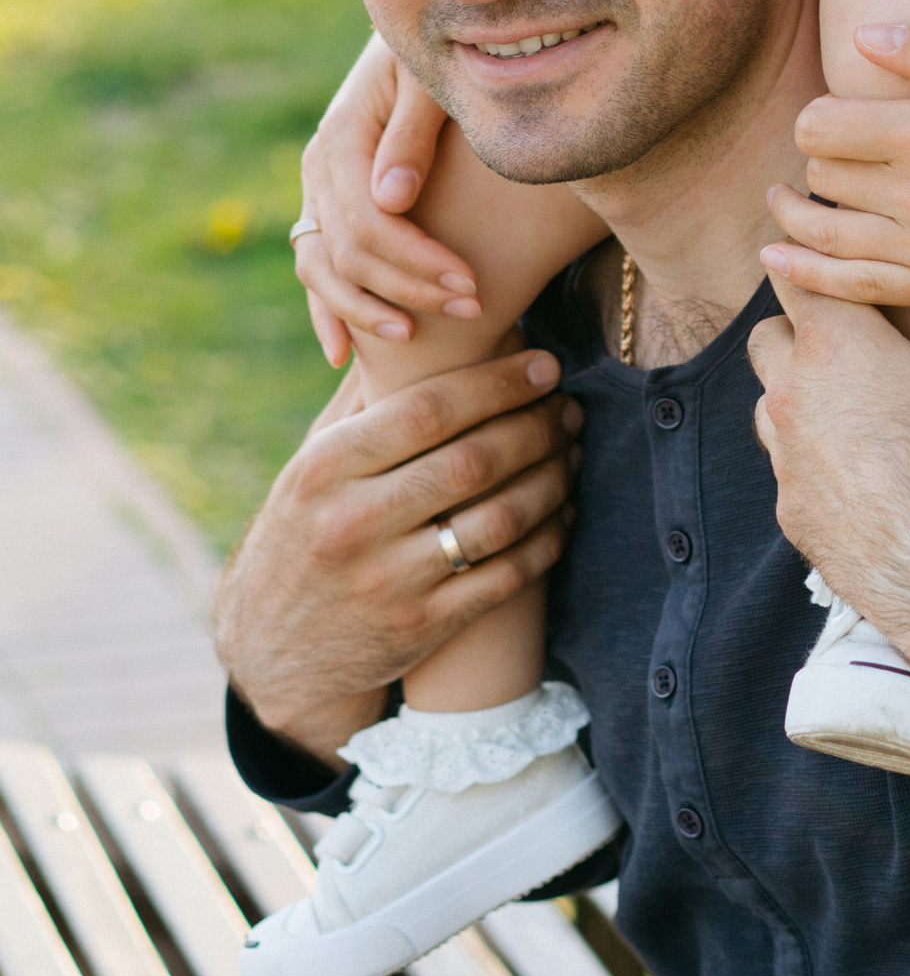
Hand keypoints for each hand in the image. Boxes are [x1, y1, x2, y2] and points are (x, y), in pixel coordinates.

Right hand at [213, 355, 579, 762]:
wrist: (270, 649)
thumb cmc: (303, 534)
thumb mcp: (308, 467)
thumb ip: (360, 403)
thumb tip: (416, 325)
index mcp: (324, 469)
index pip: (427, 410)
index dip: (498, 383)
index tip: (546, 366)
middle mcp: (352, 523)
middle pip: (473, 461)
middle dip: (537, 427)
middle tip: (568, 408)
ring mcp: (389, 581)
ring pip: (500, 518)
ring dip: (553, 479)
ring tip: (572, 452)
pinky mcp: (423, 627)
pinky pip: (507, 576)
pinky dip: (548, 539)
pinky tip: (564, 512)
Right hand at [298, 37, 477, 362]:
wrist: (427, 37)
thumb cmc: (447, 51)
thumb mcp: (434, 78)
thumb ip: (416, 131)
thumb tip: (392, 199)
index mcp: (345, 133)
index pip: (368, 220)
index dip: (416, 261)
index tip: (471, 286)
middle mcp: (321, 164)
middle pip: (348, 250)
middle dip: (408, 288)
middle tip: (472, 308)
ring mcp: (319, 187)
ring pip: (321, 267)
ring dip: (366, 309)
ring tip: (417, 337)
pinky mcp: (328, 203)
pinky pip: (315, 266)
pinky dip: (328, 310)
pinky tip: (342, 353)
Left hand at [747, 289, 909, 718]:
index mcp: (838, 346)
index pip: (797, 275)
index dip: (813, 263)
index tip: (830, 260)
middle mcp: (794, 394)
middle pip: (769, 335)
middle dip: (802, 331)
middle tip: (854, 339)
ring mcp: (785, 456)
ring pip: (770, 401)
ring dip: (800, 395)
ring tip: (856, 404)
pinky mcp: (791, 509)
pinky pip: (788, 466)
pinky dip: (813, 457)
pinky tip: (859, 468)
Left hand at [759, 27, 909, 316]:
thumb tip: (862, 36)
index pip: (820, 127)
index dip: (818, 116)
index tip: (838, 114)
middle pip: (821, 179)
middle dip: (819, 162)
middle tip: (836, 153)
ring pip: (825, 237)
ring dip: (796, 217)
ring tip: (786, 203)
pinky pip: (855, 289)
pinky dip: (809, 275)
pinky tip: (781, 260)